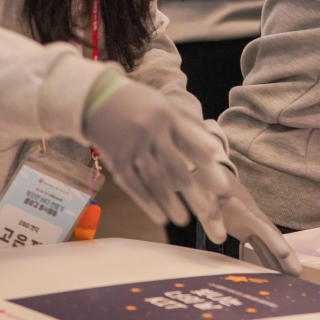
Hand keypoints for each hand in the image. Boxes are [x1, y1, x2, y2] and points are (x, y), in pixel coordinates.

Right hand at [85, 84, 231, 237]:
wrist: (96, 99)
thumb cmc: (139, 103)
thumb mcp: (166, 105)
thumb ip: (190, 125)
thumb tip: (215, 148)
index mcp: (168, 118)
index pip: (193, 147)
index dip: (209, 169)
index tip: (222, 188)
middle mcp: (151, 133)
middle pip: (175, 168)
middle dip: (192, 192)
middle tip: (207, 212)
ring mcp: (132, 148)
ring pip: (154, 180)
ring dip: (170, 202)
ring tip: (184, 220)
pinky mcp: (116, 161)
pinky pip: (134, 186)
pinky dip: (147, 203)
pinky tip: (160, 216)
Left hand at [213, 168, 302, 275]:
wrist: (208, 174)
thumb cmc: (208, 184)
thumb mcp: (207, 196)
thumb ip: (212, 215)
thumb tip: (219, 240)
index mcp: (246, 209)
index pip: (263, 227)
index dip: (274, 240)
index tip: (285, 253)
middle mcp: (253, 218)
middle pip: (273, 238)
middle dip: (286, 256)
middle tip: (299, 274)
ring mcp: (251, 224)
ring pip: (269, 244)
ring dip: (279, 261)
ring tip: (293, 278)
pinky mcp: (245, 229)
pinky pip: (259, 246)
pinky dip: (267, 258)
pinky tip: (274, 272)